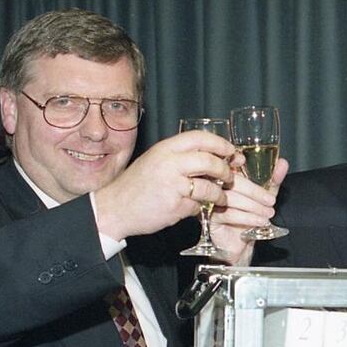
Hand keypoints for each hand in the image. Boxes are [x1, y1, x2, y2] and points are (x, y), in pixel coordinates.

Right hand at [94, 131, 234, 240]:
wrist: (115, 207)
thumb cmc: (138, 185)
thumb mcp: (156, 161)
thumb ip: (182, 158)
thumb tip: (215, 157)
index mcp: (165, 149)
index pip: (200, 138)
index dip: (220, 144)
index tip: (231, 152)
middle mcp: (169, 164)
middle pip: (209, 161)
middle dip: (225, 170)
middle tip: (230, 176)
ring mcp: (172, 185)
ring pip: (209, 187)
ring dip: (219, 194)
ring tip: (220, 198)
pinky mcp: (174, 206)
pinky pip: (197, 206)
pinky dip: (199, 208)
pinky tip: (192, 208)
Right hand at [209, 157, 289, 264]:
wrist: (239, 245)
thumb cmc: (248, 218)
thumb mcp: (263, 197)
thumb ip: (272, 181)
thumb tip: (283, 163)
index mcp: (226, 176)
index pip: (232, 163)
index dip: (243, 165)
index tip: (262, 174)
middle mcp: (215, 185)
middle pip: (232, 181)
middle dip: (255, 192)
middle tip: (271, 201)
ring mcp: (210, 200)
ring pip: (231, 198)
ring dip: (253, 206)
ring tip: (268, 214)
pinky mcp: (208, 217)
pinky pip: (227, 213)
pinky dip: (247, 217)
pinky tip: (259, 222)